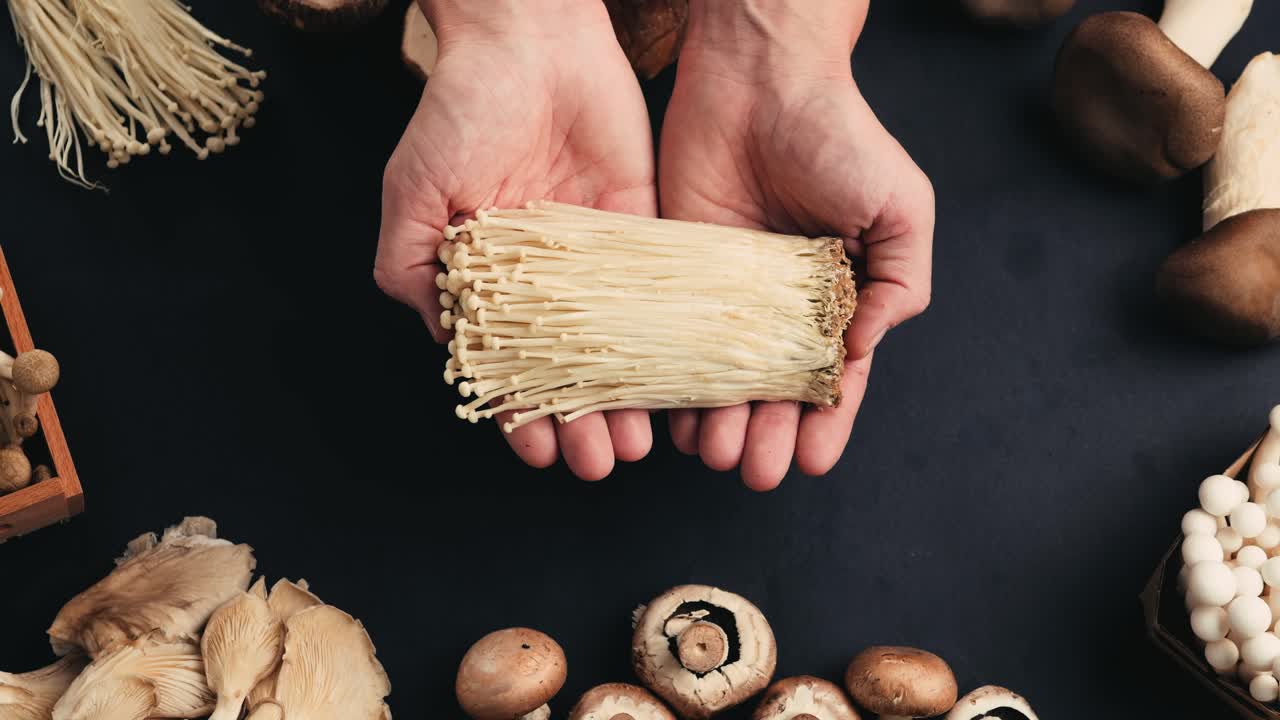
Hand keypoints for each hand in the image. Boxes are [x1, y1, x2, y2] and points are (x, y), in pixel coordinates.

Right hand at [376, 0, 656, 479]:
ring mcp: (599, 261)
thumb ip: (414, 270)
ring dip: (628, 400)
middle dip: (581, 423)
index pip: (506, 366)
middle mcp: (546, 282)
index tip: (537, 452)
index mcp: (489, 281)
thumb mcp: (414, 193)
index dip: (519, 413)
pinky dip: (671, 341)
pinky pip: (662, 294)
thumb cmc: (459, 110)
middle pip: (568, 371)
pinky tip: (680, 382)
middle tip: (601, 463)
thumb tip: (444, 342)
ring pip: (619, 348)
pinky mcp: (645, 229)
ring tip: (640, 444)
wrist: (530, 39)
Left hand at [659, 0, 933, 490]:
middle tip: (757, 471)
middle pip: (770, 391)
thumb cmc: (840, 135)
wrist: (760, 76)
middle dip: (767, 436)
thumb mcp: (900, 208)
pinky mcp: (672, 273)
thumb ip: (899, 282)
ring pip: (717, 377)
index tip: (815, 463)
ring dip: (717, 422)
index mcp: (835, 296)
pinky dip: (668, 383)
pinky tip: (669, 418)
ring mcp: (722, 294)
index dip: (826, 423)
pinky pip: (667, 339)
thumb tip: (863, 350)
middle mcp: (777, 306)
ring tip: (716, 455)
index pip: (832, 377)